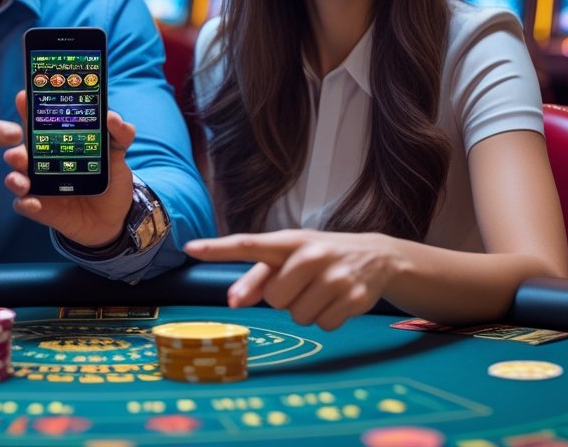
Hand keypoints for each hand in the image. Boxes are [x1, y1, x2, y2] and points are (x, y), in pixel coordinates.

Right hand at [3, 90, 135, 247]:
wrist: (114, 218)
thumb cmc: (110, 180)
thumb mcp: (118, 154)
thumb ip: (119, 134)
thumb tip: (112, 118)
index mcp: (57, 141)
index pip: (39, 120)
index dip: (28, 106)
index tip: (24, 96)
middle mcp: (43, 160)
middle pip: (21, 146)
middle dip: (14, 141)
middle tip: (18, 138)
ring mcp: (39, 184)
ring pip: (16, 175)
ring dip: (14, 174)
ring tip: (23, 178)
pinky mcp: (39, 207)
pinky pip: (23, 204)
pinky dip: (25, 203)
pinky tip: (34, 203)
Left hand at [184, 230, 404, 330]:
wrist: (377, 255)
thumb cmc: (319, 256)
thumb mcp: (291, 255)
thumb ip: (258, 276)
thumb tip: (232, 301)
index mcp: (290, 241)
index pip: (249, 243)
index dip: (219, 248)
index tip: (190, 247)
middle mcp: (312, 253)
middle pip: (274, 297)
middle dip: (283, 298)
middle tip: (302, 285)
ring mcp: (336, 276)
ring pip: (297, 316)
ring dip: (305, 311)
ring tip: (321, 291)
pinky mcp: (355, 298)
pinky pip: (323, 325)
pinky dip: (326, 319)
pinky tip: (337, 301)